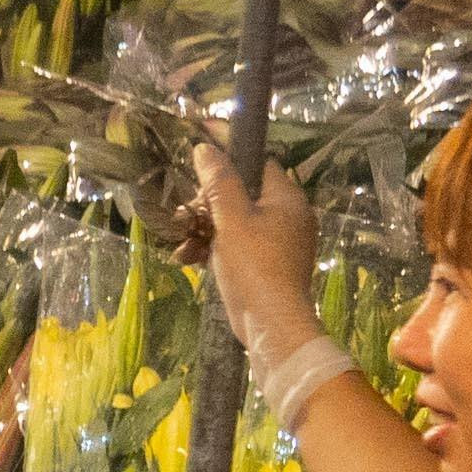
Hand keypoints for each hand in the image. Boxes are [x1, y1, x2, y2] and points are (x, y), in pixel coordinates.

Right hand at [194, 145, 321, 356]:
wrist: (271, 323)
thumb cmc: (254, 265)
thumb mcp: (232, 219)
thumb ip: (218, 182)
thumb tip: (205, 148)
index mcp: (287, 199)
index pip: (258, 164)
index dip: (227, 160)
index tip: (197, 163)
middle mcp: (288, 216)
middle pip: (242, 194)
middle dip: (208, 205)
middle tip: (186, 215)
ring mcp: (279, 242)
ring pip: (235, 222)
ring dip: (204, 230)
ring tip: (183, 245)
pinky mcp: (266, 265)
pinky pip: (237, 246)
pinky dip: (214, 250)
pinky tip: (190, 260)